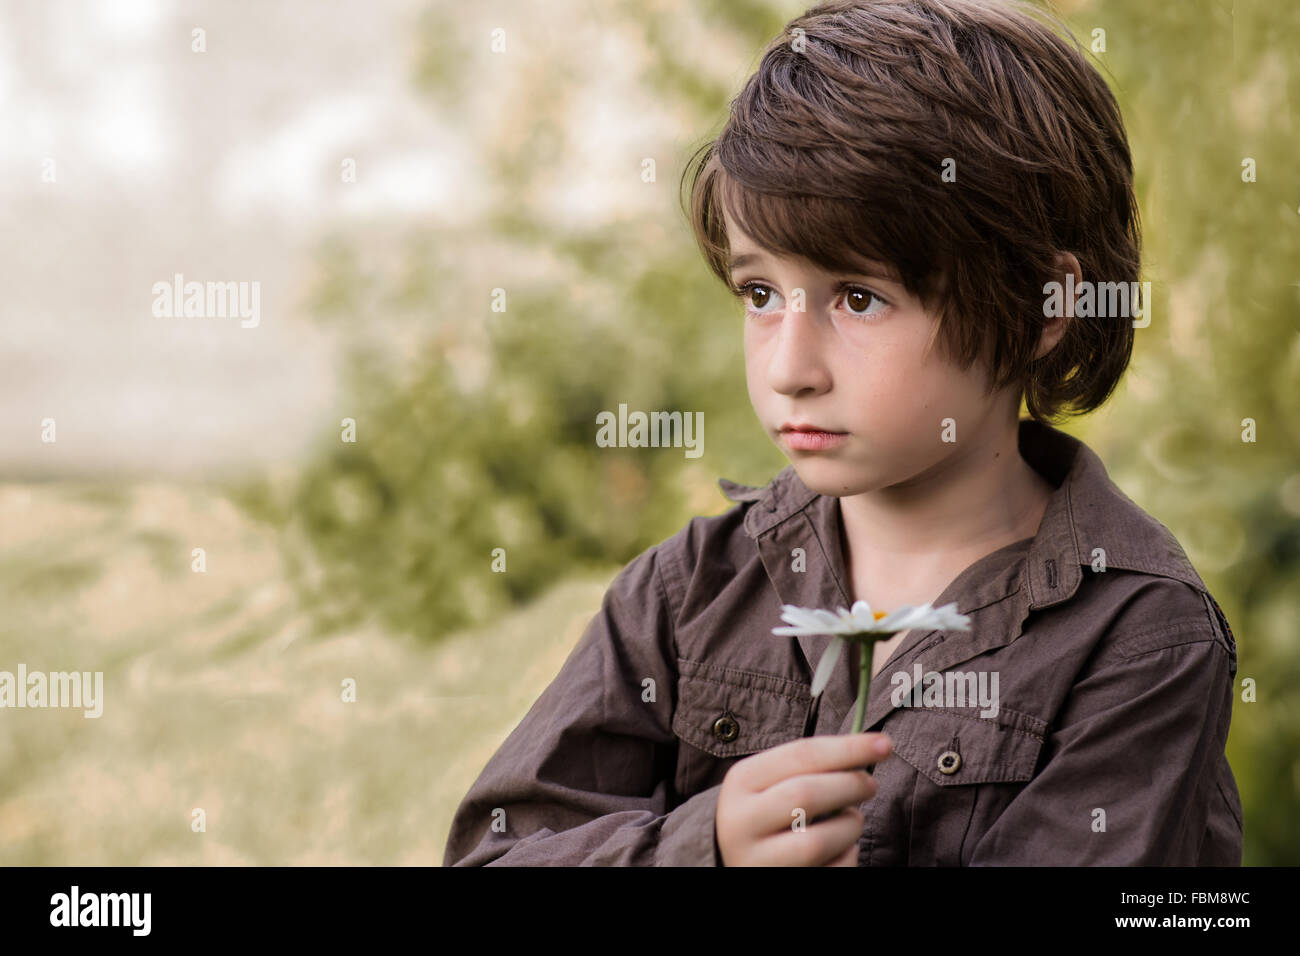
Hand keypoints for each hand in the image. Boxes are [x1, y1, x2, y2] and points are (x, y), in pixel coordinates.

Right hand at [715, 732, 891, 865]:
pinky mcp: (780, 883)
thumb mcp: (774, 782)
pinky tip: (842, 849)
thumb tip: (871, 747)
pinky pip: (830, 871)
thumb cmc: (769, 813)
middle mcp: (740, 822)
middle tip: (871, 785)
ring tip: (851, 821)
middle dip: (850, 785)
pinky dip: (847, 857)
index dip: (848, 748)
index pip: (800, 755)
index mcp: (740, 782)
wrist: (741, 861)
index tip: (884, 744)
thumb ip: (812, 766)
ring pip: (817, 841)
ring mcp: (756, 861)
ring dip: (849, 826)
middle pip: (807, 794)